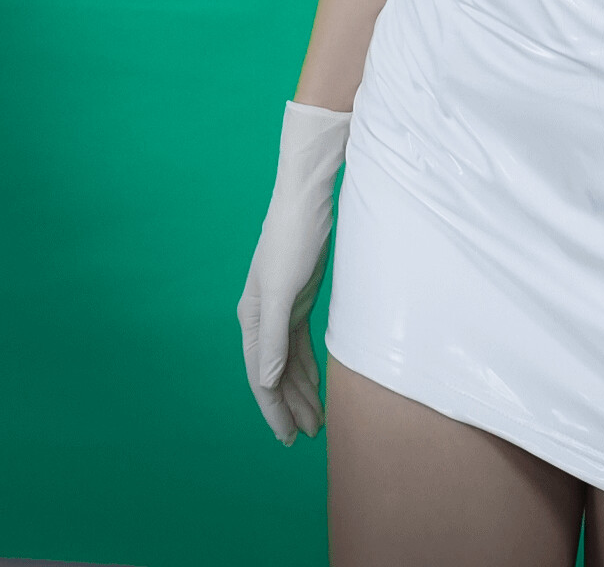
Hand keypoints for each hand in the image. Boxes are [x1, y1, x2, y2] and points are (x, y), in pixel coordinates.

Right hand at [236, 100, 352, 444]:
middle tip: (310, 436)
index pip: (262, 376)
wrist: (307, 197)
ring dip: (300, 390)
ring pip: (288, 361)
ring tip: (317, 419)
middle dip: (289, 407)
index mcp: (252, 318)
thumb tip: (268, 380)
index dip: (275, 410)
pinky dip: (307, 366)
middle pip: (274, 374)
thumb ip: (273, 337)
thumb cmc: (293, 239)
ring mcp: (281, 306)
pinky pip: (300, 343)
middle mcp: (262, 317)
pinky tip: (317, 382)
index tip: (290, 439)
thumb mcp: (282, 290)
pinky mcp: (298, 296)